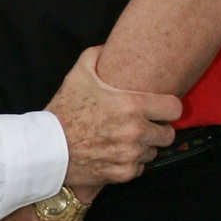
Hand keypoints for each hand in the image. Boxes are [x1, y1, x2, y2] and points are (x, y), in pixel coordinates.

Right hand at [47, 48, 180, 190]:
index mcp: (131, 105)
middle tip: (143, 126)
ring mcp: (130, 155)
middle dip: (157, 129)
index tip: (162, 108)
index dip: (169, 107)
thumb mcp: (78, 75)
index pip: (175, 108)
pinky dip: (130, 164)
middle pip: (168, 134)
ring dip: (143, 147)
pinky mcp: (122, 173)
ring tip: (125, 140)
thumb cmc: (63, 111)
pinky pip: (139, 169)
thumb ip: (97, 55)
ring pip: (152, 152)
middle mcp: (135, 131)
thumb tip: (107, 46)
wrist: (46, 148)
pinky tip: (115, 154)